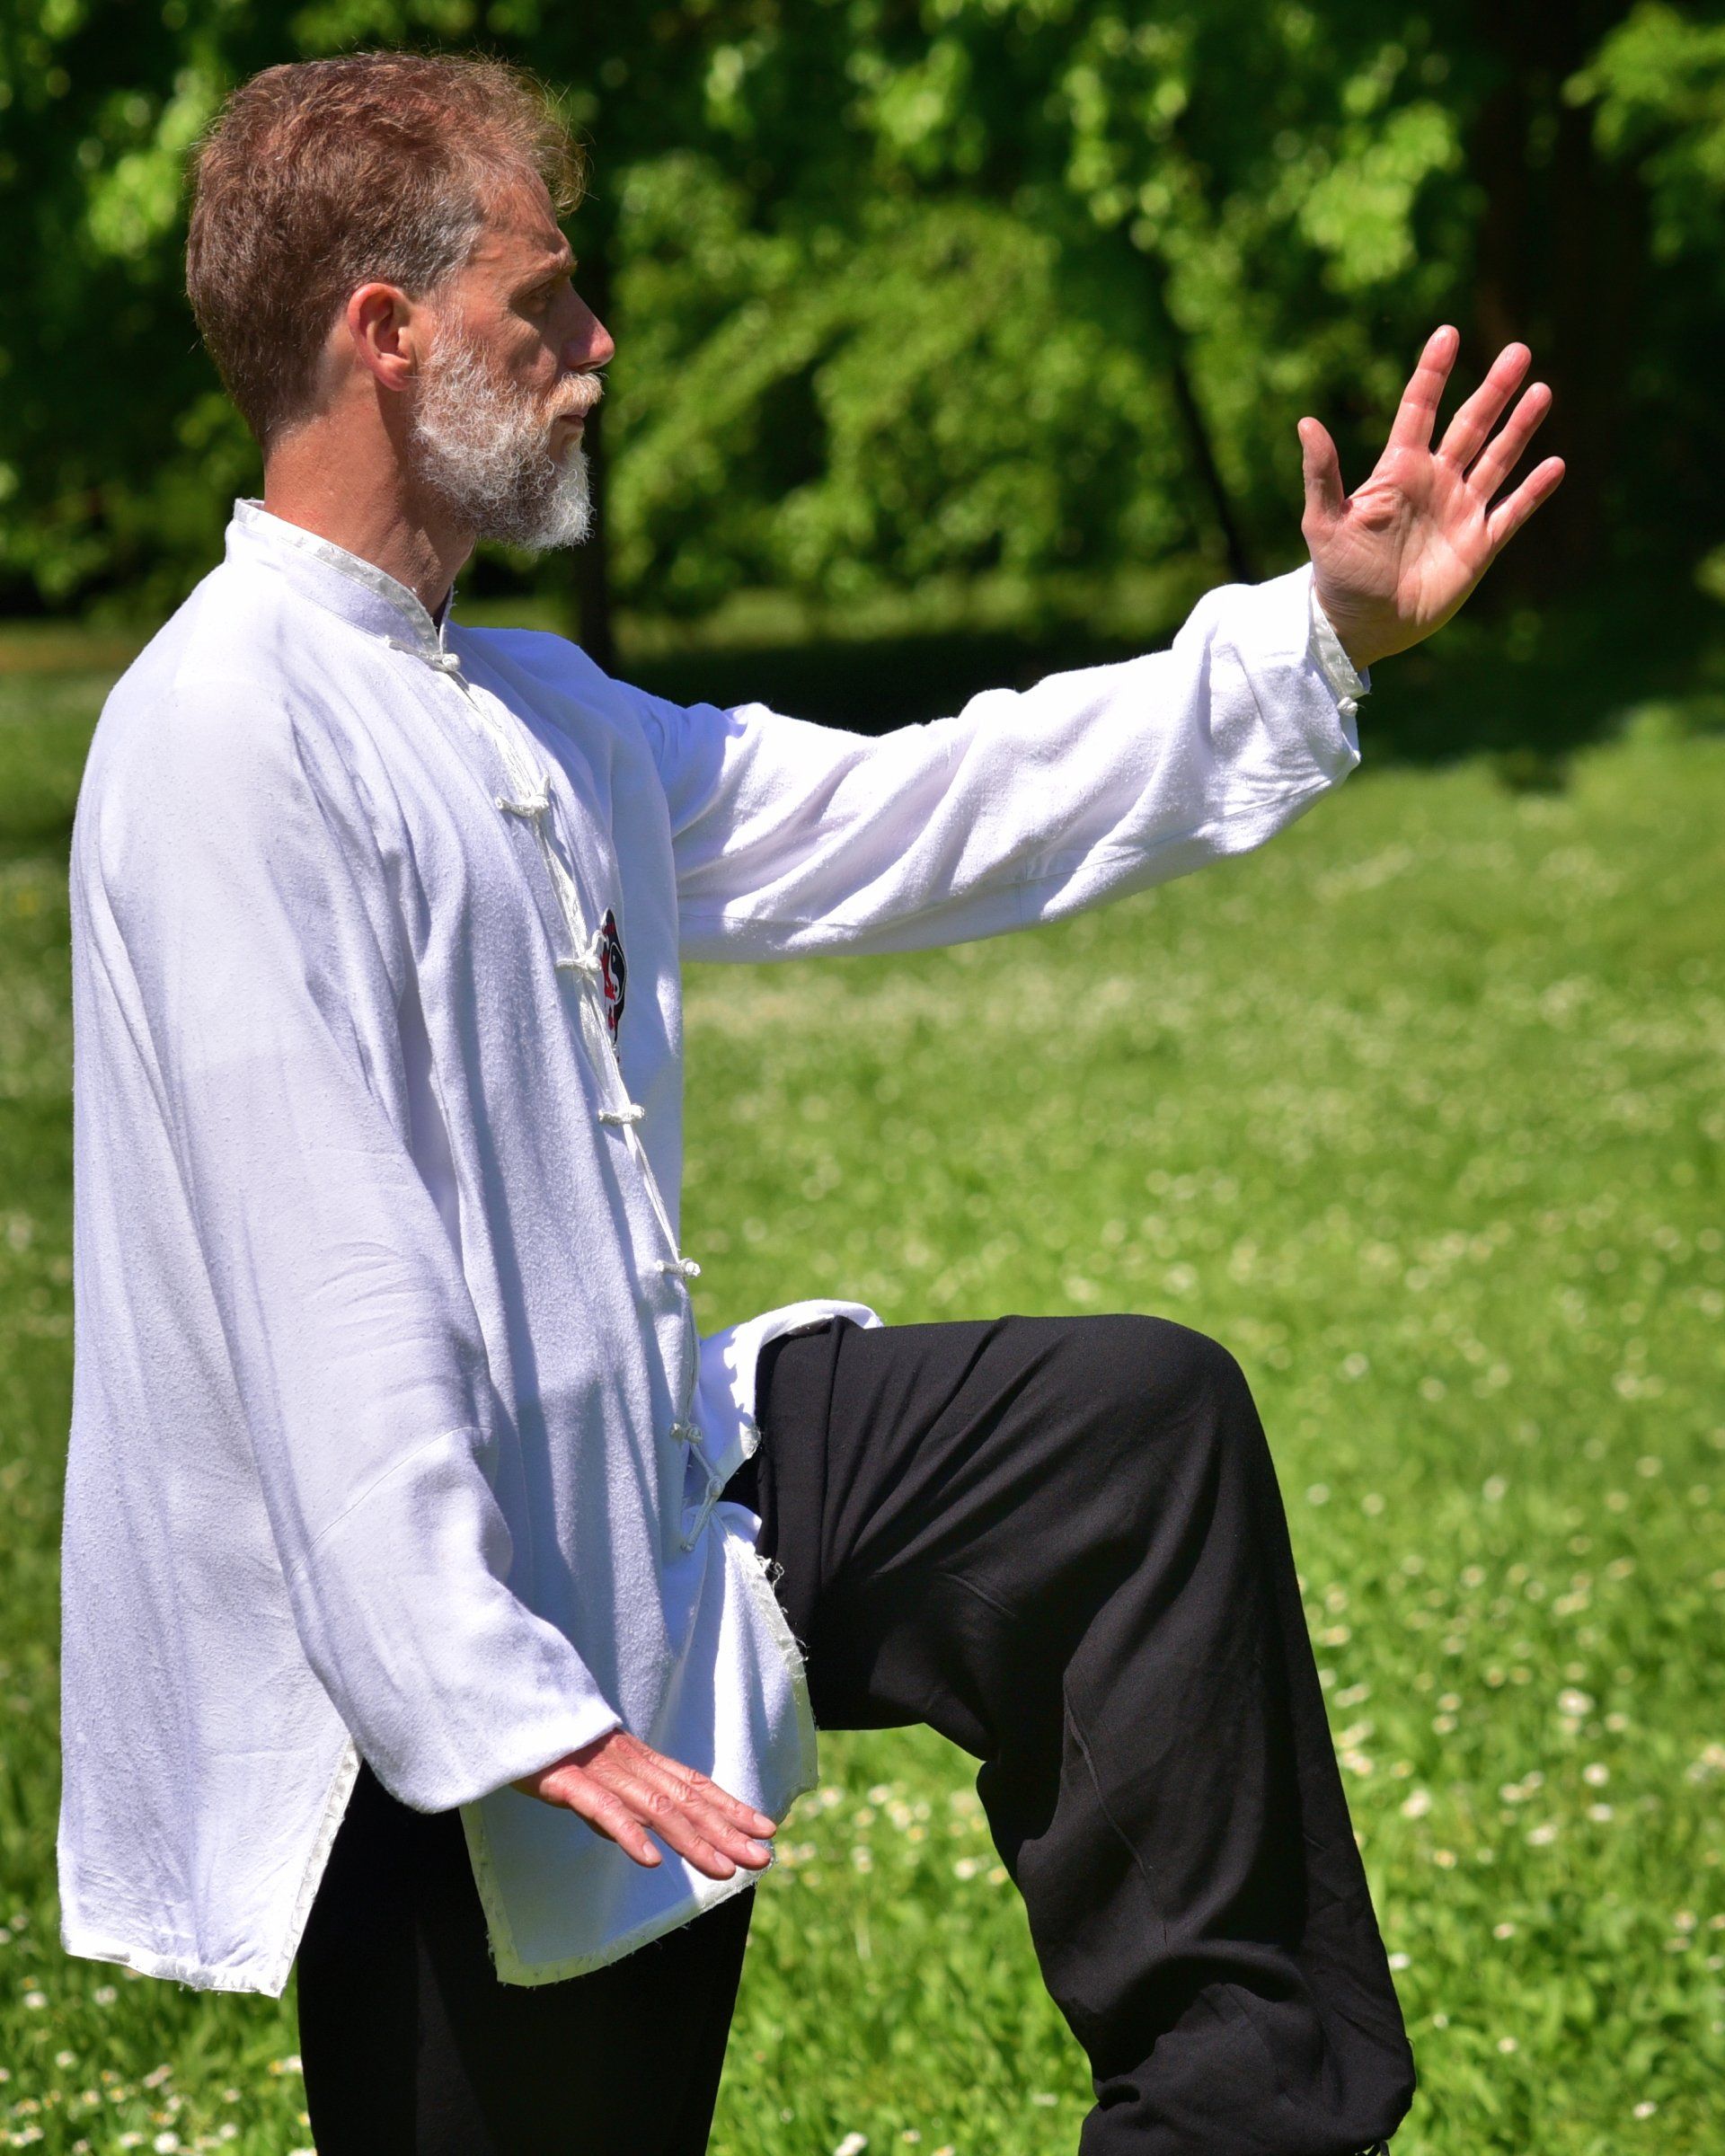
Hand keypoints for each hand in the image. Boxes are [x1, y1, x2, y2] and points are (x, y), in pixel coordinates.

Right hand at [513, 1728, 778, 1878]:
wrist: (508, 1711)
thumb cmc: (550, 1747)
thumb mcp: (593, 1782)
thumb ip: (621, 1812)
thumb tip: (645, 1845)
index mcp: (639, 1762)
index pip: (695, 1786)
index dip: (732, 1807)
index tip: (767, 1828)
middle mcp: (630, 1765)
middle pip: (687, 1801)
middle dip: (727, 1831)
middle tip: (764, 1859)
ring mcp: (601, 1772)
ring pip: (656, 1807)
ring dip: (693, 1840)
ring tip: (725, 1870)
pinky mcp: (568, 1781)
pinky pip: (603, 1810)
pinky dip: (629, 1833)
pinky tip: (651, 1860)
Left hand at [1299, 326, 1565, 670]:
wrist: (1362, 626)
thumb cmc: (1337, 575)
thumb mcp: (1322, 523)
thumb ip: (1321, 475)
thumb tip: (1306, 423)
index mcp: (1398, 471)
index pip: (1419, 410)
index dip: (1433, 373)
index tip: (1448, 333)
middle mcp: (1435, 483)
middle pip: (1471, 426)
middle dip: (1494, 390)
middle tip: (1519, 351)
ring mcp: (1460, 511)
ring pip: (1497, 459)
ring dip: (1520, 428)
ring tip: (1542, 391)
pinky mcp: (1480, 546)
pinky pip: (1513, 512)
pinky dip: (1534, 490)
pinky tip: (1556, 465)